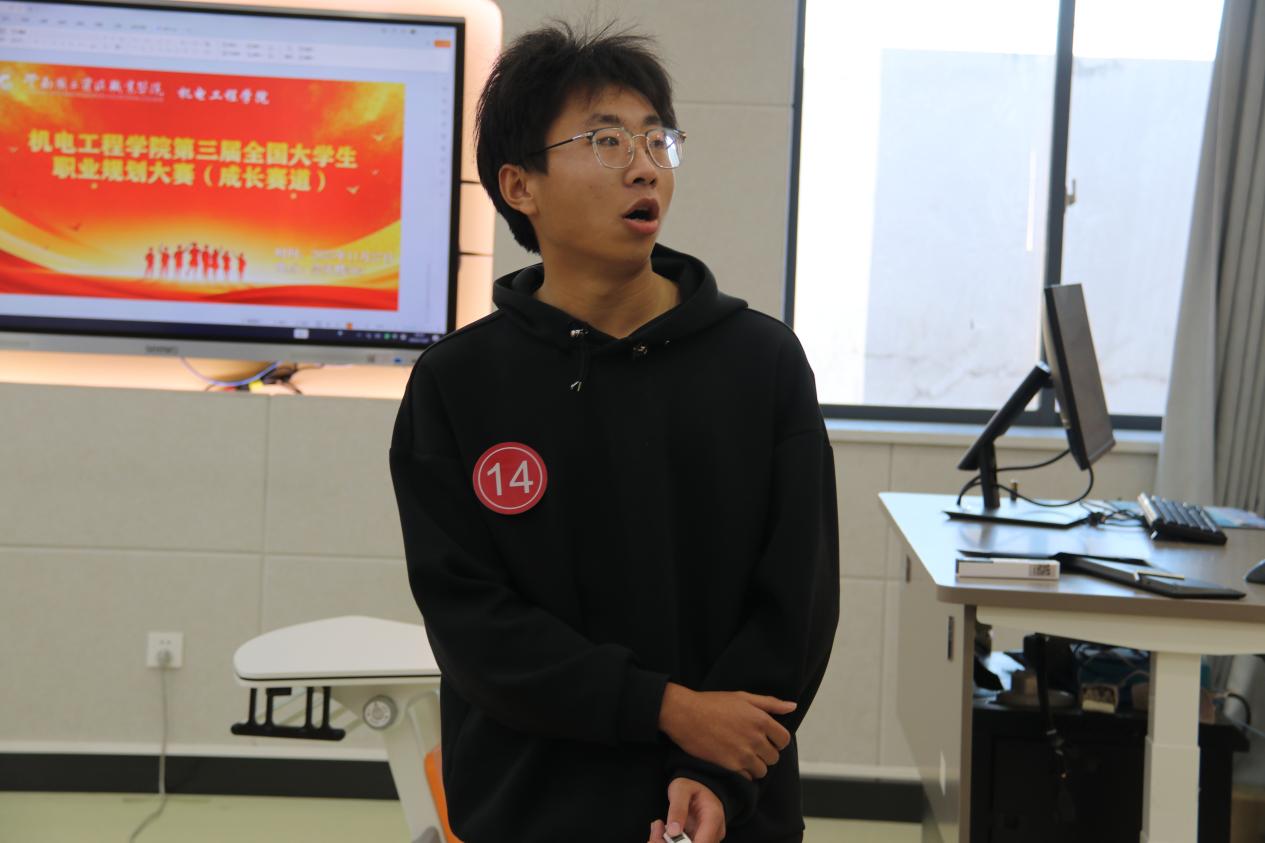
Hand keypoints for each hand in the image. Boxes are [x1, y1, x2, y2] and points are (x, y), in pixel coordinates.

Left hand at [646, 777, 725, 842]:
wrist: (697, 788)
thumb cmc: (690, 787)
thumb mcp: (681, 789)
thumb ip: (677, 808)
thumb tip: (673, 832)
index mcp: (714, 817)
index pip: (704, 841)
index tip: (669, 836)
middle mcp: (715, 831)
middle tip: (658, 831)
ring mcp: (708, 838)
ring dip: (671, 842)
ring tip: (659, 830)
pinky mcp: (700, 841)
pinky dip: (672, 842)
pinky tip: (663, 832)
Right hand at [658, 683, 794, 779]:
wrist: (685, 715)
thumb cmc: (712, 703)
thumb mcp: (742, 697)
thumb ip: (770, 703)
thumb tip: (792, 706)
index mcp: (761, 720)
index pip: (784, 740)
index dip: (776, 741)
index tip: (765, 739)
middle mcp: (756, 738)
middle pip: (774, 757)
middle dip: (765, 753)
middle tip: (750, 746)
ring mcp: (743, 754)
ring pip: (762, 770)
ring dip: (755, 765)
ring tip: (742, 756)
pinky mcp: (730, 766)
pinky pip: (747, 778)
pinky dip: (742, 773)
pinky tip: (733, 762)